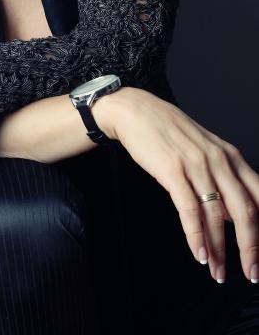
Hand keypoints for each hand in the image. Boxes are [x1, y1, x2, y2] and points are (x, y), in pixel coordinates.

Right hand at [98, 87, 258, 283]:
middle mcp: (219, 160)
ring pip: (216, 216)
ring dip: (219, 249)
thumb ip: (223, 180)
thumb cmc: (169, 131)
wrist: (136, 111)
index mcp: (231, 156)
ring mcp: (196, 164)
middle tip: (251, 273)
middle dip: (250, 248)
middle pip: (245, 211)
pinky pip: (189, 210)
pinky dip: (196, 236)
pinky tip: (199, 253)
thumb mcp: (205, 150)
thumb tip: (234, 216)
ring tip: (217, 271)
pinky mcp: (173, 170)